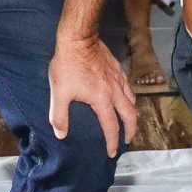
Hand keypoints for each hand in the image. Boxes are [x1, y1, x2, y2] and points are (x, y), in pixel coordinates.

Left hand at [48, 31, 136, 155]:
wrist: (78, 39)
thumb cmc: (67, 65)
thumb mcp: (59, 93)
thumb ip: (59, 116)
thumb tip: (61, 134)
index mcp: (102, 100)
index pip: (111, 127)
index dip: (112, 142)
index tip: (112, 152)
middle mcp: (115, 91)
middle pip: (130, 116)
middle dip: (131, 131)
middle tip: (127, 140)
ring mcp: (119, 79)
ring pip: (132, 101)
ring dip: (131, 114)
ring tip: (128, 121)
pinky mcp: (118, 68)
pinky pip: (128, 87)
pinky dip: (129, 97)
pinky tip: (124, 96)